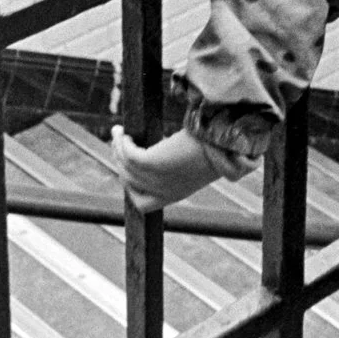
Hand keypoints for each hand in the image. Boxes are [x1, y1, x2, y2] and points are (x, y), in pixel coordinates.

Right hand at [109, 125, 223, 210]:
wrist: (221, 146)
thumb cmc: (212, 151)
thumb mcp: (192, 166)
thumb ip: (177, 168)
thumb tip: (164, 154)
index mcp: (173, 196)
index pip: (142, 204)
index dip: (131, 187)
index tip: (127, 167)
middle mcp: (161, 191)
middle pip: (128, 181)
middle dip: (119, 162)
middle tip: (118, 143)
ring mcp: (156, 179)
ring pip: (124, 167)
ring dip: (117, 148)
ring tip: (118, 132)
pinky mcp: (152, 162)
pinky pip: (128, 155)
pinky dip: (122, 143)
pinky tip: (123, 133)